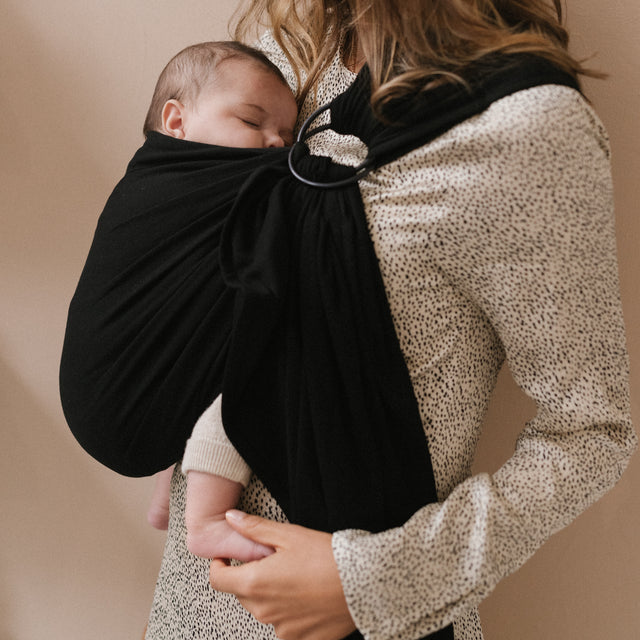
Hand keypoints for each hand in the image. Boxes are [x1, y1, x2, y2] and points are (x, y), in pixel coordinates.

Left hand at [209, 510, 356, 639]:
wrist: (365, 583)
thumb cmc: (327, 556)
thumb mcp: (289, 535)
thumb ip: (255, 528)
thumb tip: (231, 518)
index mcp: (255, 583)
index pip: (218, 580)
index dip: (219, 566)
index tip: (228, 558)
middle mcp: (264, 612)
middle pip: (242, 594)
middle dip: (251, 577)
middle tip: (276, 561)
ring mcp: (282, 629)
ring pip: (264, 609)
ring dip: (272, 595)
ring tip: (298, 577)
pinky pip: (285, 625)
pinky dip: (290, 612)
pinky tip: (308, 596)